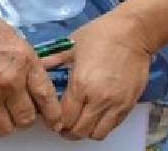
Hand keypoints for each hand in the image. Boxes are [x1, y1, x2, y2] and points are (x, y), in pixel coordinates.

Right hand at [0, 9, 62, 135]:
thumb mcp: (7, 33)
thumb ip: (24, 56)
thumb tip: (34, 72)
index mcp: (24, 61)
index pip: (47, 97)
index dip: (53, 114)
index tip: (54, 122)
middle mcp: (10, 82)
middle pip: (26, 119)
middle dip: (24, 118)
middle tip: (17, 111)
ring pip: (5, 128)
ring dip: (3, 122)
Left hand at [40, 12, 151, 140]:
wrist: (132, 33)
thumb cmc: (99, 35)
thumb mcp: (70, 45)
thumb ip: (51, 61)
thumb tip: (35, 69)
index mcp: (80, 84)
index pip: (64, 118)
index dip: (55, 121)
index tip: (51, 117)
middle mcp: (98, 99)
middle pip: (79, 132)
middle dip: (68, 131)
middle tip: (63, 123)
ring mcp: (116, 105)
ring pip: (97, 135)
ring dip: (85, 131)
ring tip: (80, 121)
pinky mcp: (129, 105)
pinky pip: (113, 127)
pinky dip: (102, 126)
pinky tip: (95, 115)